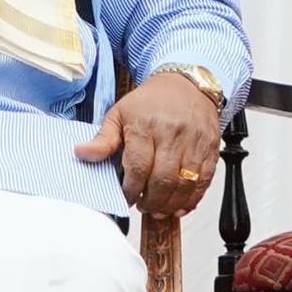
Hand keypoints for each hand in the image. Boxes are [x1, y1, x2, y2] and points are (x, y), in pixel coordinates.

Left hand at [76, 71, 222, 215]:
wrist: (187, 83)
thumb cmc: (151, 101)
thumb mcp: (120, 114)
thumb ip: (103, 139)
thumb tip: (81, 153)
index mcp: (145, 125)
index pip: (138, 167)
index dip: (131, 189)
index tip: (126, 197)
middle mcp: (172, 134)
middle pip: (162, 180)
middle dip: (150, 201)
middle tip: (143, 205)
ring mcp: (194, 142)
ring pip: (184, 185)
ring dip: (170, 204)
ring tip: (158, 207)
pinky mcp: (210, 149)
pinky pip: (204, 181)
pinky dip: (192, 199)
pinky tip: (179, 204)